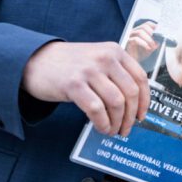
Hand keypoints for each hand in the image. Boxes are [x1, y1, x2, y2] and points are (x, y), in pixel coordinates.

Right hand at [21, 41, 148, 136]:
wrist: (36, 60)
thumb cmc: (70, 65)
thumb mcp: (97, 59)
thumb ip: (115, 74)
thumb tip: (134, 105)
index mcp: (115, 51)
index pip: (140, 78)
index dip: (145, 101)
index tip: (142, 116)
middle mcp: (105, 58)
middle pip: (130, 92)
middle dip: (131, 116)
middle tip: (126, 129)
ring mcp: (89, 70)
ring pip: (116, 102)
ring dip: (117, 122)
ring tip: (112, 130)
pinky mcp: (74, 84)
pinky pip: (96, 109)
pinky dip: (102, 123)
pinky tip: (101, 128)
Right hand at [126, 21, 158, 60]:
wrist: (134, 62)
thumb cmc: (142, 53)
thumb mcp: (151, 47)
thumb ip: (155, 43)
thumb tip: (158, 42)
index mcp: (141, 30)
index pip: (148, 24)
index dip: (155, 26)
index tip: (161, 31)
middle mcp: (135, 31)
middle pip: (144, 26)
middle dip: (152, 32)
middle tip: (157, 40)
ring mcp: (130, 36)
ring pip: (140, 32)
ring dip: (148, 39)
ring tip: (153, 45)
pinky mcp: (128, 42)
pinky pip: (135, 39)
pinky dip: (143, 43)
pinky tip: (148, 48)